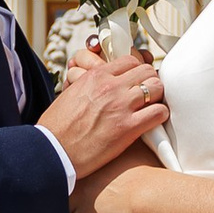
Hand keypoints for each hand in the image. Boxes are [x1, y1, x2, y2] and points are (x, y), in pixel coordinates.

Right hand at [42, 44, 165, 182]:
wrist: (53, 151)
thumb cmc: (57, 127)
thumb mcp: (71, 94)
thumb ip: (89, 84)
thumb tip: (99, 85)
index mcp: (96, 76)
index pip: (130, 60)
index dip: (138, 70)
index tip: (138, 81)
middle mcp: (111, 87)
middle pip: (147, 70)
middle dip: (151, 81)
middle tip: (148, 94)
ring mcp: (121, 106)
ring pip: (157, 87)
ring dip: (158, 97)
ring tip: (152, 107)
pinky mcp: (128, 128)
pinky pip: (158, 113)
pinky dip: (160, 115)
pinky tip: (153, 122)